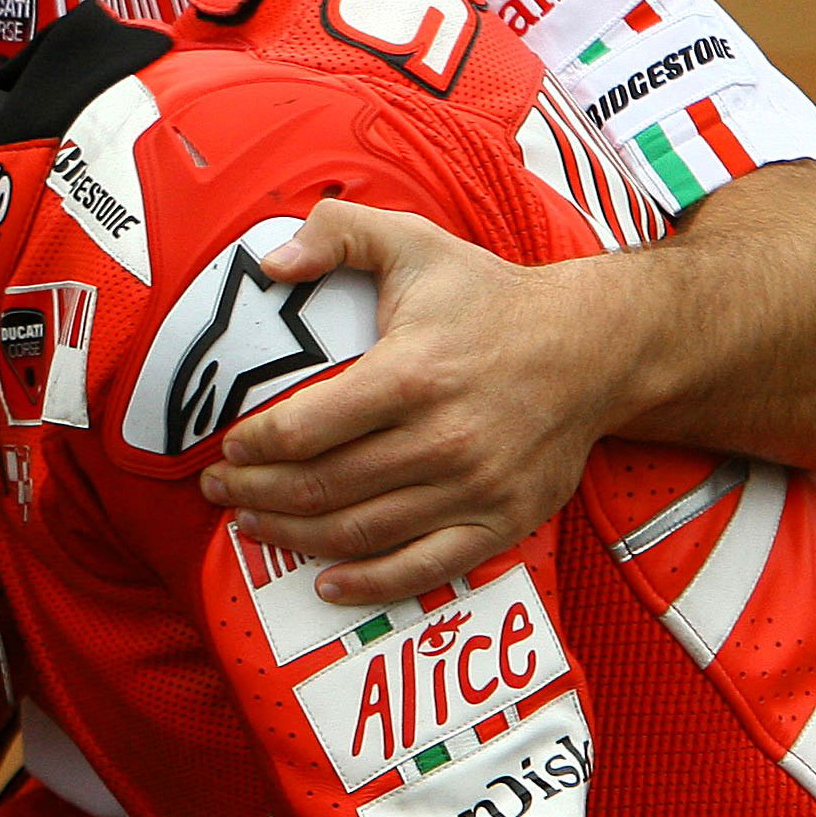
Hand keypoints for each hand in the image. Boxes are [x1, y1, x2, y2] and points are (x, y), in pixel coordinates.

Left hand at [198, 199, 629, 605]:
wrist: (595, 348)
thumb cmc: (491, 298)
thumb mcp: (415, 243)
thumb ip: (338, 233)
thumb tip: (269, 264)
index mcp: (411, 374)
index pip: (305, 428)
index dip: (254, 446)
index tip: (228, 448)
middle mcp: (443, 439)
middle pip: (322, 486)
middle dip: (256, 494)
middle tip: (220, 490)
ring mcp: (474, 486)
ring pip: (360, 530)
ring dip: (293, 536)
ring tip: (252, 524)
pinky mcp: (502, 520)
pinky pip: (425, 567)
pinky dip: (369, 583)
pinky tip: (326, 582)